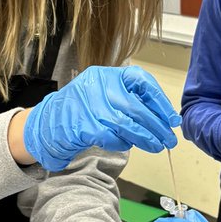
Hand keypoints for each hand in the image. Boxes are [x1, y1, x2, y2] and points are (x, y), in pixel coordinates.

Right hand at [23, 65, 180, 171]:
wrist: (47, 123)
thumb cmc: (81, 109)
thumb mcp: (102, 93)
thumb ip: (128, 98)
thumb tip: (163, 115)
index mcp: (106, 75)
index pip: (141, 82)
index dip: (160, 100)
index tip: (172, 118)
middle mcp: (98, 87)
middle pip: (137, 107)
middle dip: (157, 125)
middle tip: (169, 139)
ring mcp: (90, 107)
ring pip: (128, 125)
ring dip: (146, 138)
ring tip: (157, 146)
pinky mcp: (85, 127)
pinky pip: (113, 137)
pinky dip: (123, 143)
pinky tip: (127, 144)